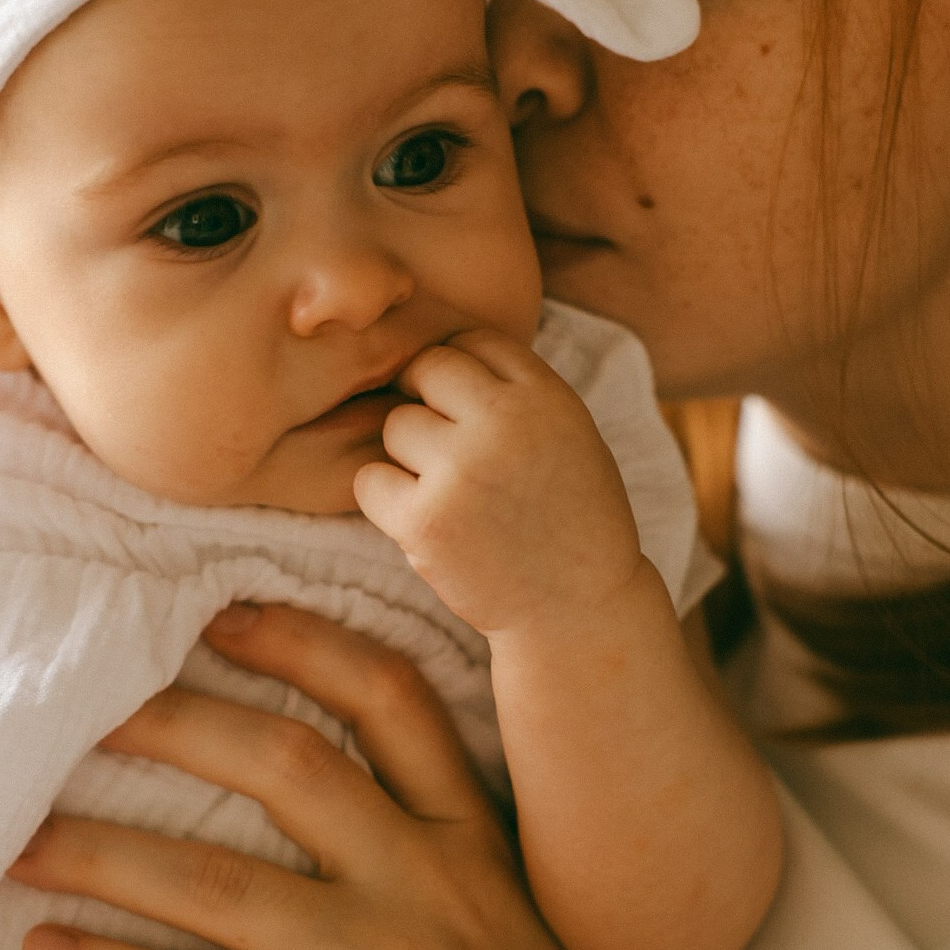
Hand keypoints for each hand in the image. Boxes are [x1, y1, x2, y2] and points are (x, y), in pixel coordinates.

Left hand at [5, 604, 695, 949]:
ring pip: (224, 883)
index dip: (302, 644)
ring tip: (27, 838)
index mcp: (479, 841)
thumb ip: (448, 857)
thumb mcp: (519, 922)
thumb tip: (346, 810)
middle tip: (96, 708)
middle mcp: (435, 886)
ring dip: (106, 853)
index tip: (223, 616)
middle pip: (291, 765)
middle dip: (178, 723)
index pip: (392, 701)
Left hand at [354, 329, 642, 636]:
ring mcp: (463, 470)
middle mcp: (507, 424)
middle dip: (429, 404)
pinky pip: (370, 481)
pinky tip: (427, 520)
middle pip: (427, 370)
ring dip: (410, 457)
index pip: (475, 341)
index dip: (464, 375)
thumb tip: (431, 352)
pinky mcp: (426, 520)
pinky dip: (387, 500)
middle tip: (450, 450)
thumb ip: (514, 391)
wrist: (578, 609)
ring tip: (452, 494)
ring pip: (396, 426)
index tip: (470, 412)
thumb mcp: (568, 433)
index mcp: (548, 396)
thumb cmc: (568, 516)